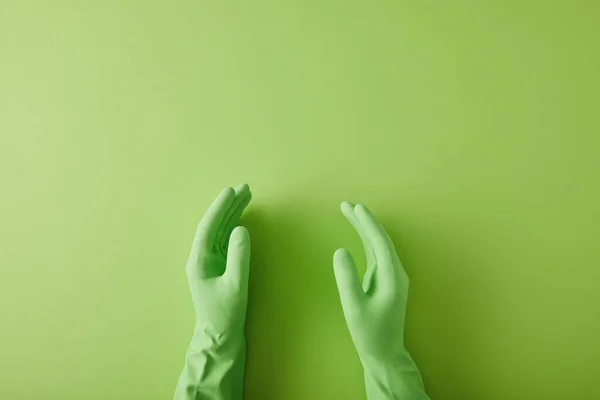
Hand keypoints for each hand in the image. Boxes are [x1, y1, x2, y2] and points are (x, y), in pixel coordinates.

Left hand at [174, 184, 251, 399]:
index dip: (220, 207)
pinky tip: (241, 217)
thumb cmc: (226, 314)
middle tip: (245, 188)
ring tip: (246, 196)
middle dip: (229, 205)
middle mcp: (200, 257)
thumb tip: (241, 229)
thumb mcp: (236, 286)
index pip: (209, 226)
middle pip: (214, 224)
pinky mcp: (217, 266)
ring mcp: (208, 261)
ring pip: (220, 230)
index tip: (231, 190)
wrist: (219, 337)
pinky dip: (233, 226)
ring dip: (232, 213)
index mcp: (199, 260)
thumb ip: (239, 256)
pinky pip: (224, 240)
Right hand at [333, 201, 408, 365]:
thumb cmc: (369, 333)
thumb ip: (347, 278)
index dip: (368, 224)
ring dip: (365, 228)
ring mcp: (392, 276)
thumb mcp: (354, 307)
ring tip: (349, 212)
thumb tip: (340, 251)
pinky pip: (377, 254)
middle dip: (365, 221)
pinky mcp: (386, 281)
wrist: (385, 353)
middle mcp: (396, 273)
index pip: (380, 243)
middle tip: (346, 205)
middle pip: (381, 240)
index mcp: (392, 278)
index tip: (355, 208)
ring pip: (379, 245)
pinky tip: (359, 233)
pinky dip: (367, 241)